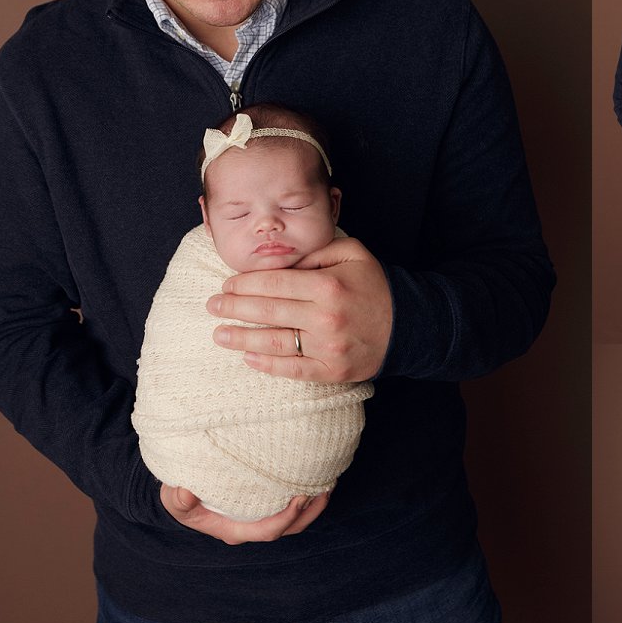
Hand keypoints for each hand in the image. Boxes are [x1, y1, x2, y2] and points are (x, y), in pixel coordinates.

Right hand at [160, 485, 328, 544]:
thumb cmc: (179, 494)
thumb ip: (178, 498)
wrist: (181, 489)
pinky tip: (316, 476)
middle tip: (326, 489)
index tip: (299, 498)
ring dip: (313, 505)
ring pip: (294, 519)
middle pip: (289, 528)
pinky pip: (290, 504)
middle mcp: (251, 526)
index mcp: (235, 529)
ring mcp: (259, 516)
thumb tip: (186, 493)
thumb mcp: (173, 496)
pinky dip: (306, 495)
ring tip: (330, 483)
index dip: (286, 518)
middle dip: (310, 512)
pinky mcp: (265, 503)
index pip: (268, 531)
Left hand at [208, 237, 391, 381]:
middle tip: (212, 306)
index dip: (245, 283)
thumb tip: (282, 263)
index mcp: (327, 285)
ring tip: (219, 334)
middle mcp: (325, 317)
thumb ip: (316, 252)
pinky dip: (267, 365)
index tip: (227, 284)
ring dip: (241, 338)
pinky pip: (292, 369)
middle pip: (268, 311)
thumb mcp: (353, 253)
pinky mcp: (332, 370)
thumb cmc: (376, 285)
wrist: (409, 324)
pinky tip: (248, 358)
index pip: (274, 283)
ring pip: (274, 342)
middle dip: (234, 307)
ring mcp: (328, 347)